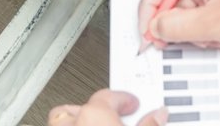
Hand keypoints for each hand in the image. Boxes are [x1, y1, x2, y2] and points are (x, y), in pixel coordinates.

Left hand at [45, 91, 161, 125]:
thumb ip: (149, 124)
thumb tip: (158, 116)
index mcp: (93, 115)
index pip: (108, 96)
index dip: (123, 99)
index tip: (133, 105)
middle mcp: (71, 124)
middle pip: (76, 107)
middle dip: (92, 109)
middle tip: (112, 115)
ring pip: (61, 122)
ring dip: (77, 122)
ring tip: (96, 125)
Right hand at [138, 0, 219, 50]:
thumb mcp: (216, 22)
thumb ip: (179, 25)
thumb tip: (155, 26)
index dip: (150, 9)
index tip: (146, 31)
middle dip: (179, 23)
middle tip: (180, 40)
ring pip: (185, 10)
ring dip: (195, 30)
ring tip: (215, 35)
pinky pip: (198, 14)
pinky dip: (204, 30)